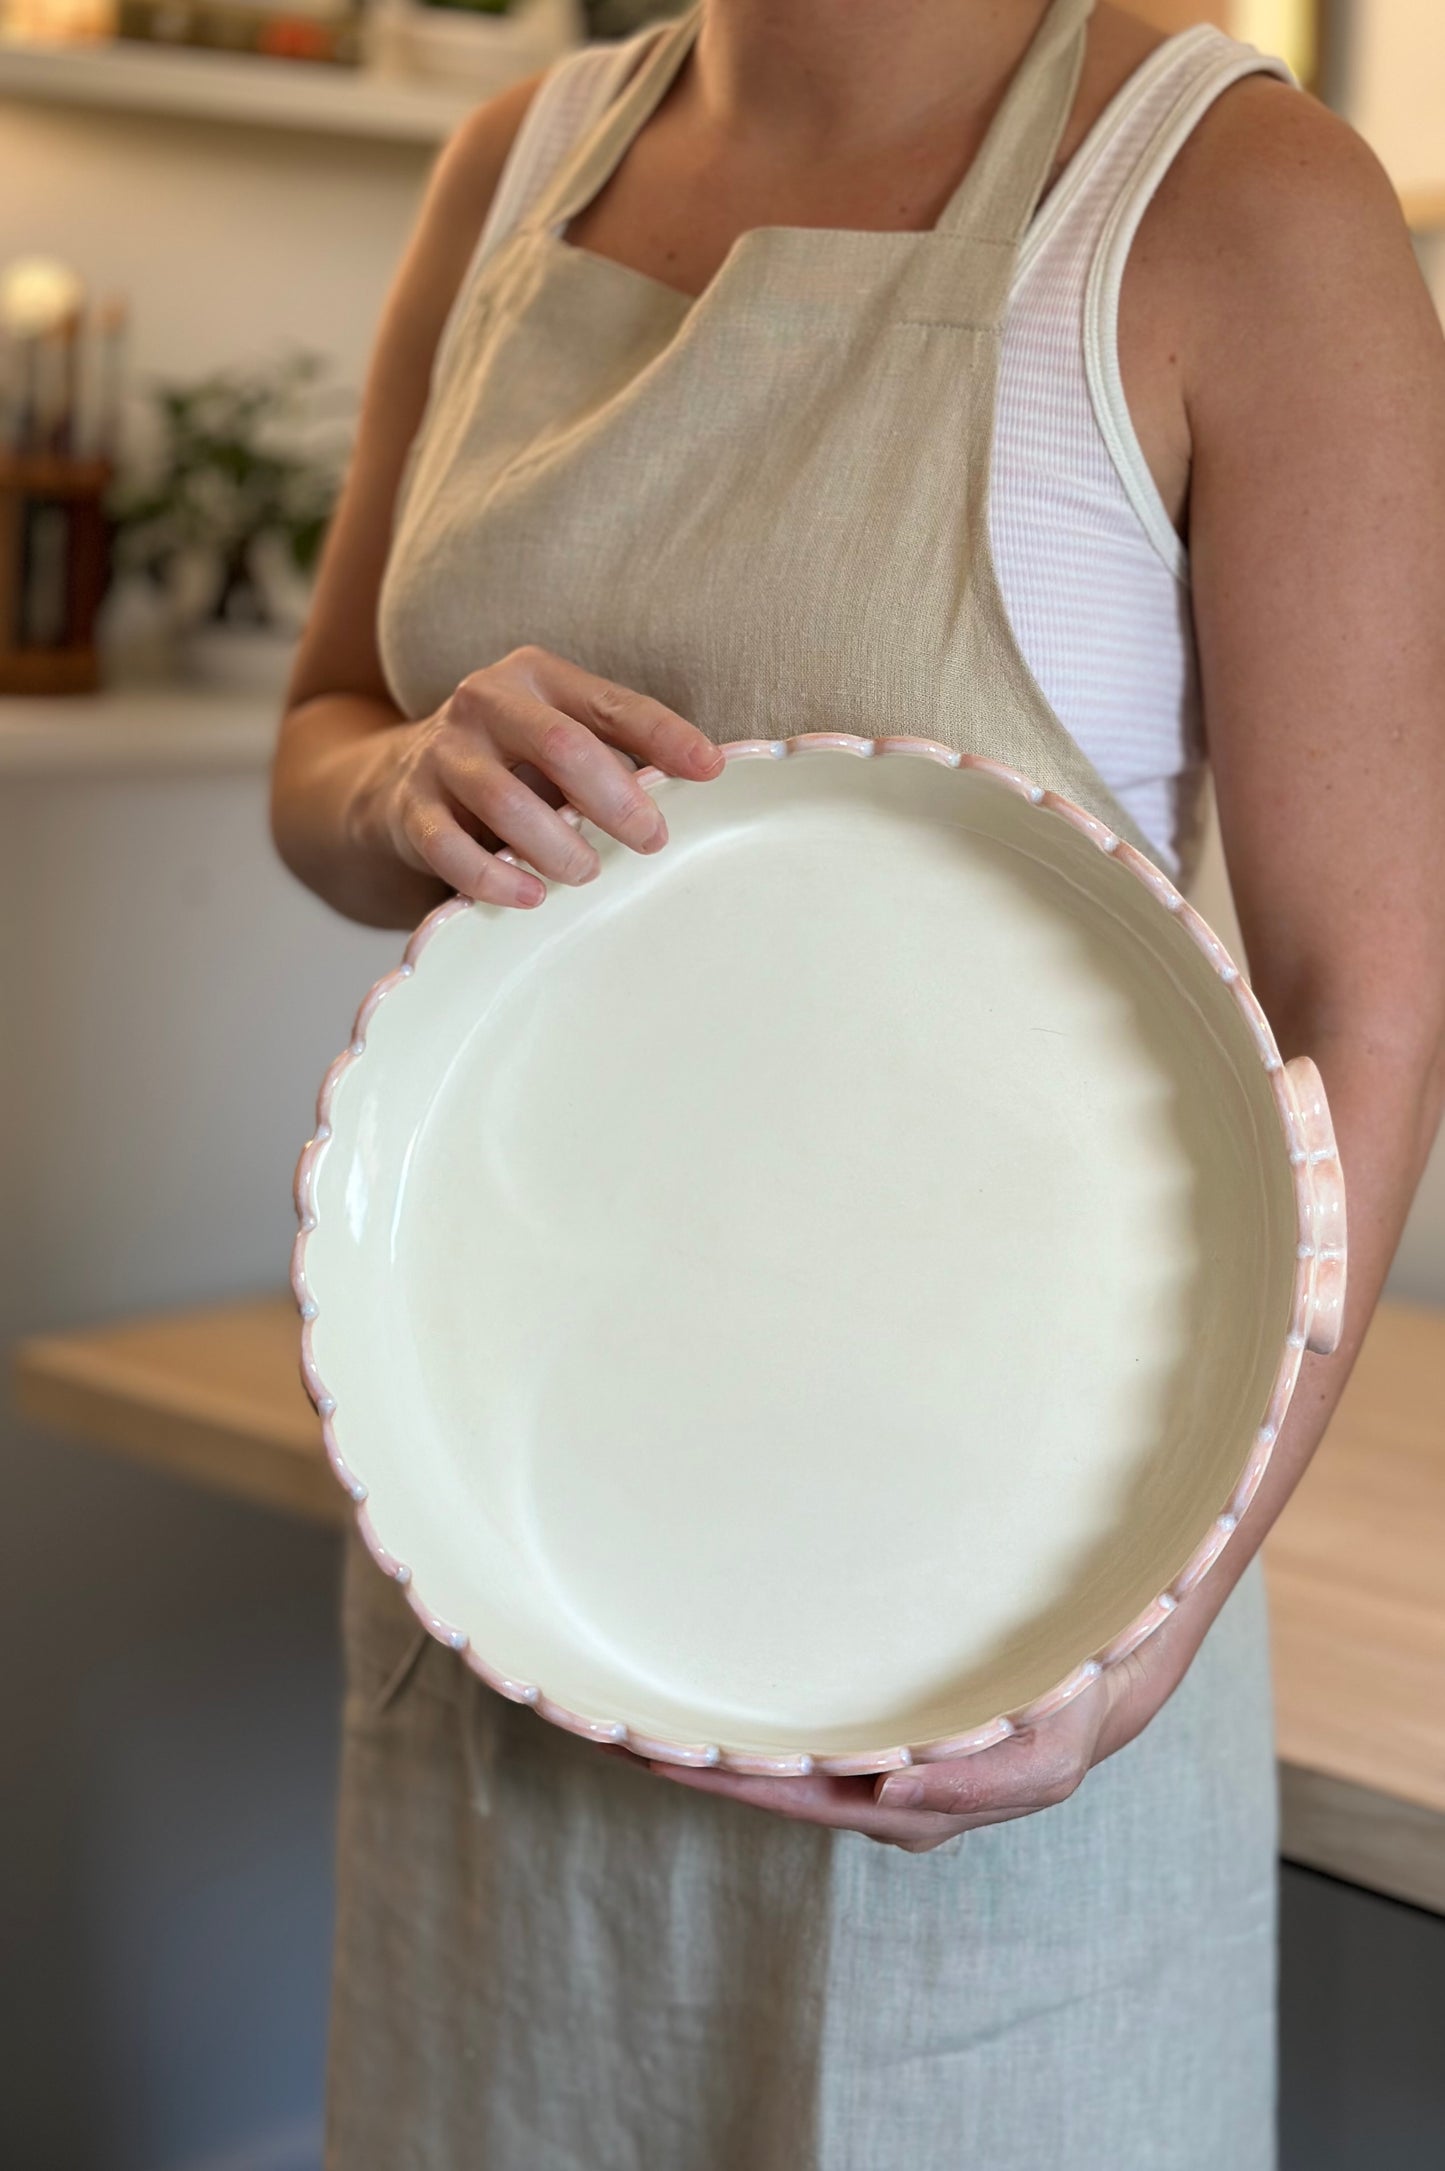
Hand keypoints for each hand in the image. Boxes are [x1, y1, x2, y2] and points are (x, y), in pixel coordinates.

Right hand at [360, 646, 723, 909]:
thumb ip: (612, 753)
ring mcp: (442, 753)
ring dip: (557, 847)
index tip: (710, 770)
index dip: (663, 735)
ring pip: (506, 802)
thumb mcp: (558, 740)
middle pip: (561, 746)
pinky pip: (452, 849)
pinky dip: (496, 879)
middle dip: (615, 799)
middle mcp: (484, 702)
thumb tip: (694, 783)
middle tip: (649, 839)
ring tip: (585, 872)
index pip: (610, 703)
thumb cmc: (509, 764)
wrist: (398, 784)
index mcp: (535, 676)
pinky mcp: (411, 807)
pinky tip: (531, 895)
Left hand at [635, 1582, 1218, 1852]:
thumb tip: (889, 1792)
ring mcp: (869, 1757)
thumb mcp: (1052, 1746)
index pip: (782, 1794)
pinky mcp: (870, 1718)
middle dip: (684, 1755)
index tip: (641, 1751)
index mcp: (903, 1807)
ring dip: (705, 1729)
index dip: (710, 1778)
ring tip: (627, 1694)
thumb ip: (987, 1779)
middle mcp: (873, 1789)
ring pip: (770, 1748)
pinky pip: (794, 1714)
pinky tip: (703, 1671)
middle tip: (600, 1717)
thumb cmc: (1071, 1707)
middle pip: (757, 1778)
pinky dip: (745, 1701)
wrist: (1102, 1661)